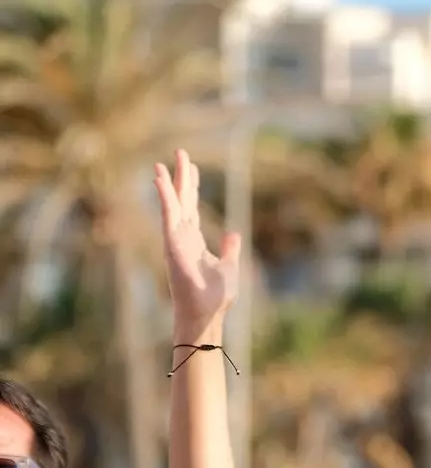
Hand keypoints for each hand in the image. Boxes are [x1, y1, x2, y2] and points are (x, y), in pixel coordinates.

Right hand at [154, 150, 240, 327]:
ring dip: (168, 183)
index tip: (192, 169)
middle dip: (181, 178)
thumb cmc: (216, 296)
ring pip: (173, 204)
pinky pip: (167, 215)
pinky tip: (159, 180)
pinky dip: (164, 197)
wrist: (207, 313)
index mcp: (195, 241)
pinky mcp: (171, 243)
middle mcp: (183, 237)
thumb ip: (230, 249)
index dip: (192, 188)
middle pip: (182, 201)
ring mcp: (175, 239)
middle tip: (181, 154)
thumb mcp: (230, 266)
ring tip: (163, 162)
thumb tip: (233, 234)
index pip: (192, 209)